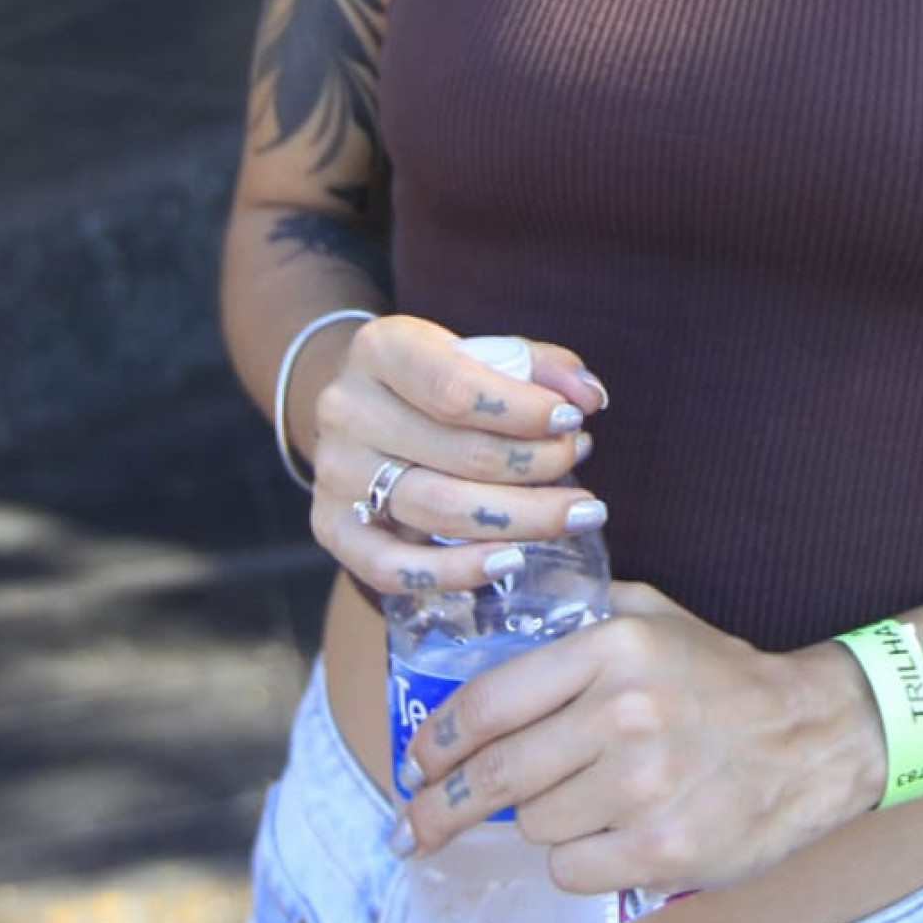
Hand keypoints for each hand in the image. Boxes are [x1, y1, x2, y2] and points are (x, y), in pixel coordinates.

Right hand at [308, 316, 607, 597]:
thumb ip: (540, 366)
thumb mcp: (480, 351)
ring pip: (440, 510)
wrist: (359, 405)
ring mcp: (335, 475)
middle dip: (537, 464)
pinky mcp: (331, 529)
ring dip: (522, 518)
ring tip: (576, 513)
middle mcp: (348, 411)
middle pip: (460, 454)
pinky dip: (455, 572)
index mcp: (380, 350)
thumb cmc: (436, 377)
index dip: (522, 411)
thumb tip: (590, 397)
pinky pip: (393, 569)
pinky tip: (509, 561)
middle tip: (580, 459)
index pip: (456, 388)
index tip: (572, 421)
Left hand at [396, 583, 884, 895]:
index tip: (412, 764)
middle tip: (416, 826)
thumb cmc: (719, 677)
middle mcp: (623, 711)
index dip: (433, 742)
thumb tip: (485, 631)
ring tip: (574, 807)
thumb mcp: (652, 617)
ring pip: (532, 825)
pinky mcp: (661, 848)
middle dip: (439, 808)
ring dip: (536, 824)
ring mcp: (643, 784)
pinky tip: (607, 838)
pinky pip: (571, 870)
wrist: (811, 737)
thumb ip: (576, 616)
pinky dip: (576, 863)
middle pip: (492, 775)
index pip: (487, 703)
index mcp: (612, 648)